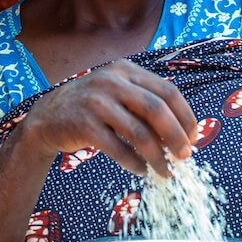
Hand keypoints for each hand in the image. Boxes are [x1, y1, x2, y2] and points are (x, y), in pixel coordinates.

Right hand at [14, 59, 198, 175]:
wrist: (47, 117)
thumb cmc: (92, 108)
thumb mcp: (117, 92)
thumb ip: (145, 102)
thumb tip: (184, 132)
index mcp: (126, 70)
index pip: (167, 90)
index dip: (185, 116)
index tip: (194, 137)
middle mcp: (112, 81)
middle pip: (157, 109)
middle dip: (176, 136)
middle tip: (185, 156)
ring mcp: (96, 102)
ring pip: (139, 133)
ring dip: (157, 156)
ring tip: (165, 171)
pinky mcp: (84, 125)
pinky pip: (118, 149)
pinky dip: (134, 163)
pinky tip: (142, 170)